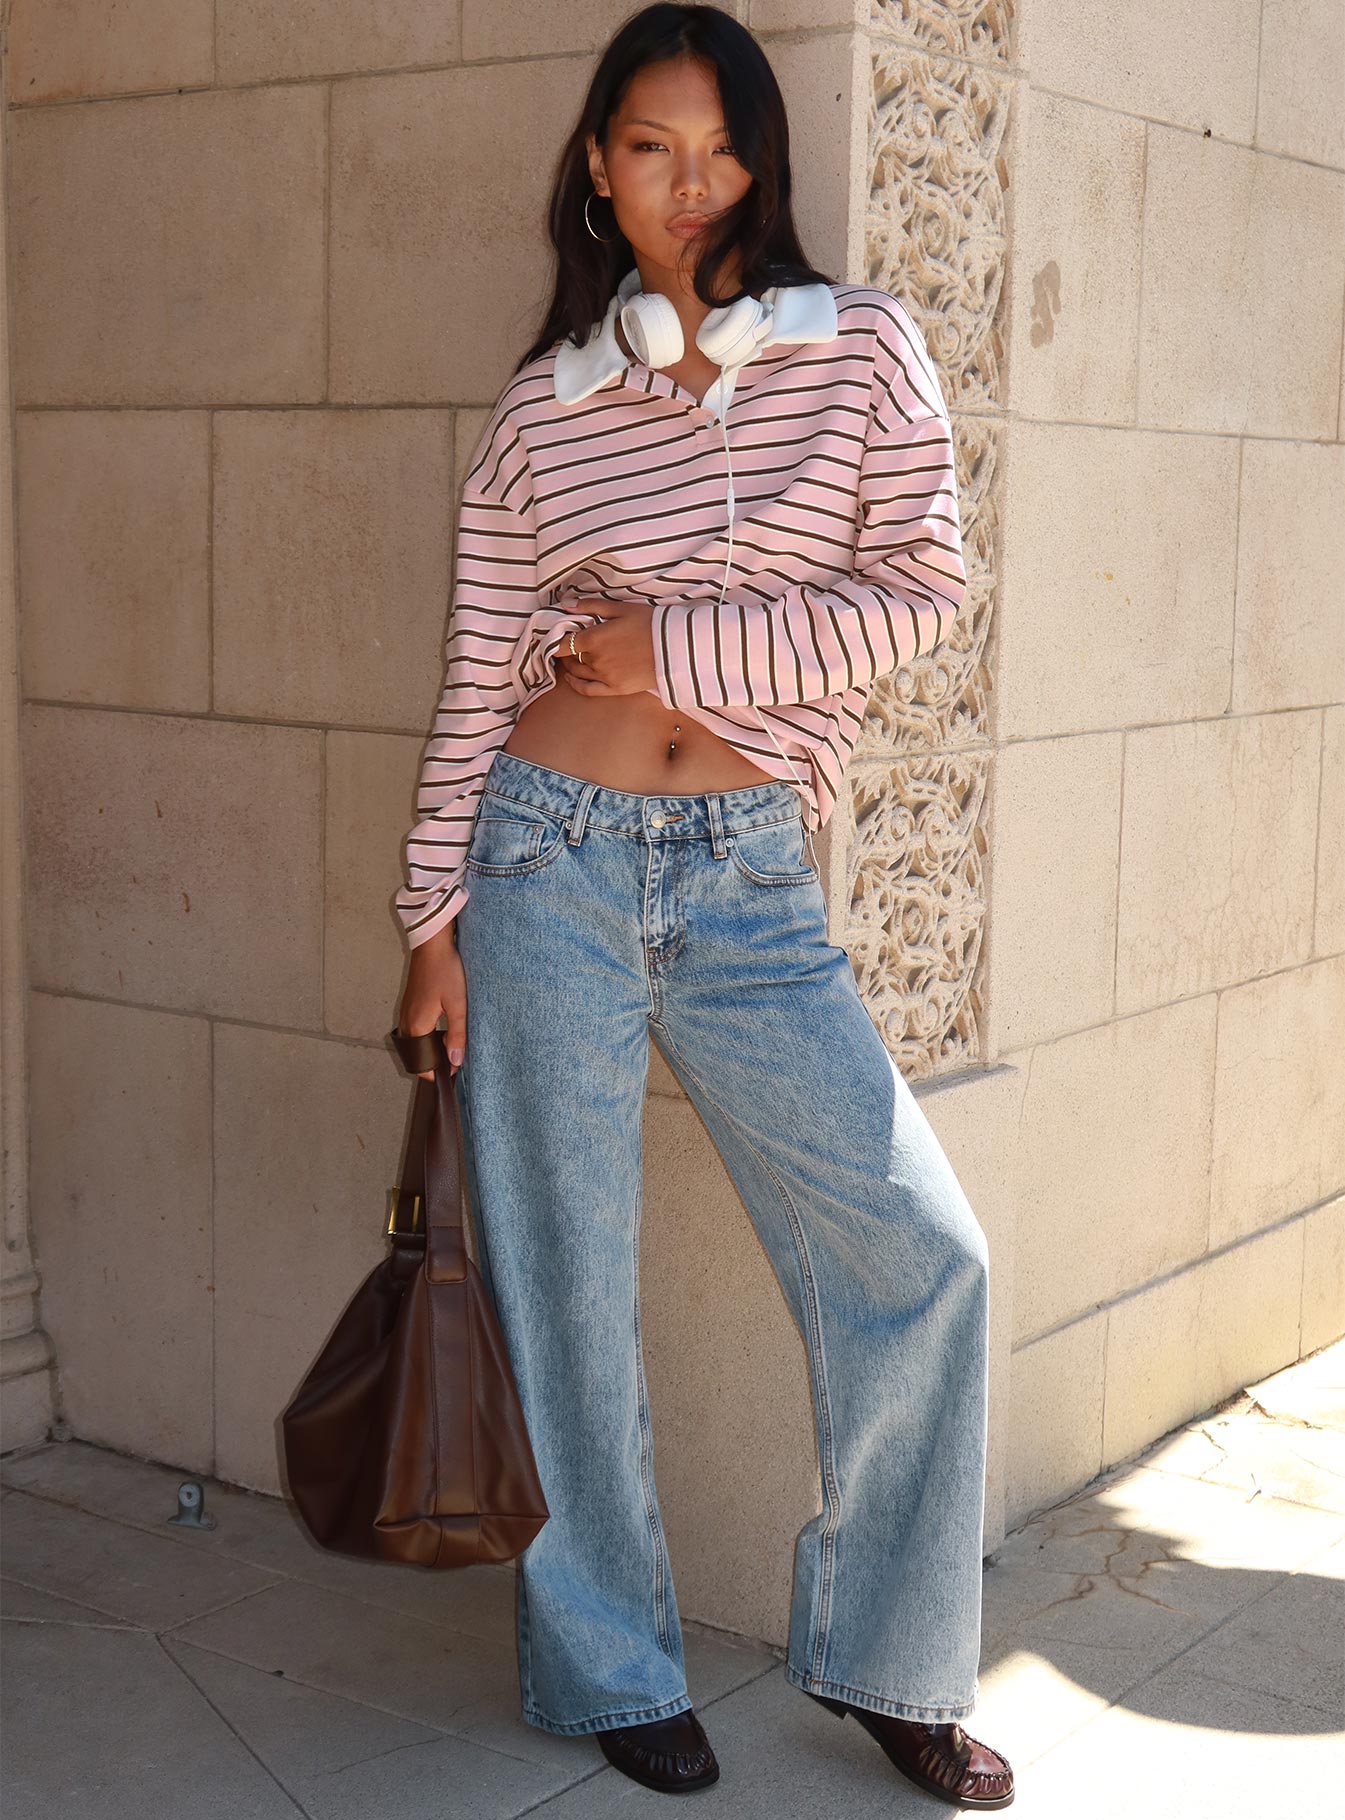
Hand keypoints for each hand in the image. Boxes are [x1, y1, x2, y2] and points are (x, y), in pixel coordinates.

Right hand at [397, 925, 466, 1080]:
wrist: (432, 943)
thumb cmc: (445, 971)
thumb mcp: (457, 1005)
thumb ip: (457, 1035)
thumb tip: (454, 1061)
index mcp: (416, 1027)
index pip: (421, 1064)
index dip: (438, 1071)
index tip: (455, 1070)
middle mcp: (406, 1022)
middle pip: (417, 1053)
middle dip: (434, 1060)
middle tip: (455, 1056)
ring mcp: (406, 1011)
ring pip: (416, 1040)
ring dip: (431, 1046)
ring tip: (451, 1041)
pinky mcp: (410, 1003)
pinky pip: (415, 1027)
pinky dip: (428, 1033)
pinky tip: (443, 1025)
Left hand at [555, 598, 656, 696]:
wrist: (675, 647)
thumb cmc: (649, 623)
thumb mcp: (620, 608)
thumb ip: (591, 606)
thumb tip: (566, 603)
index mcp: (594, 639)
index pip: (561, 643)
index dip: (552, 640)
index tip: (552, 636)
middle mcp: (596, 660)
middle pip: (569, 656)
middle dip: (564, 649)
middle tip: (566, 642)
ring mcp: (605, 677)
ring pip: (577, 672)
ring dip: (569, 664)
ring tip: (570, 656)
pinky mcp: (615, 689)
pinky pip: (588, 690)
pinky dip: (576, 684)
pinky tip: (571, 678)